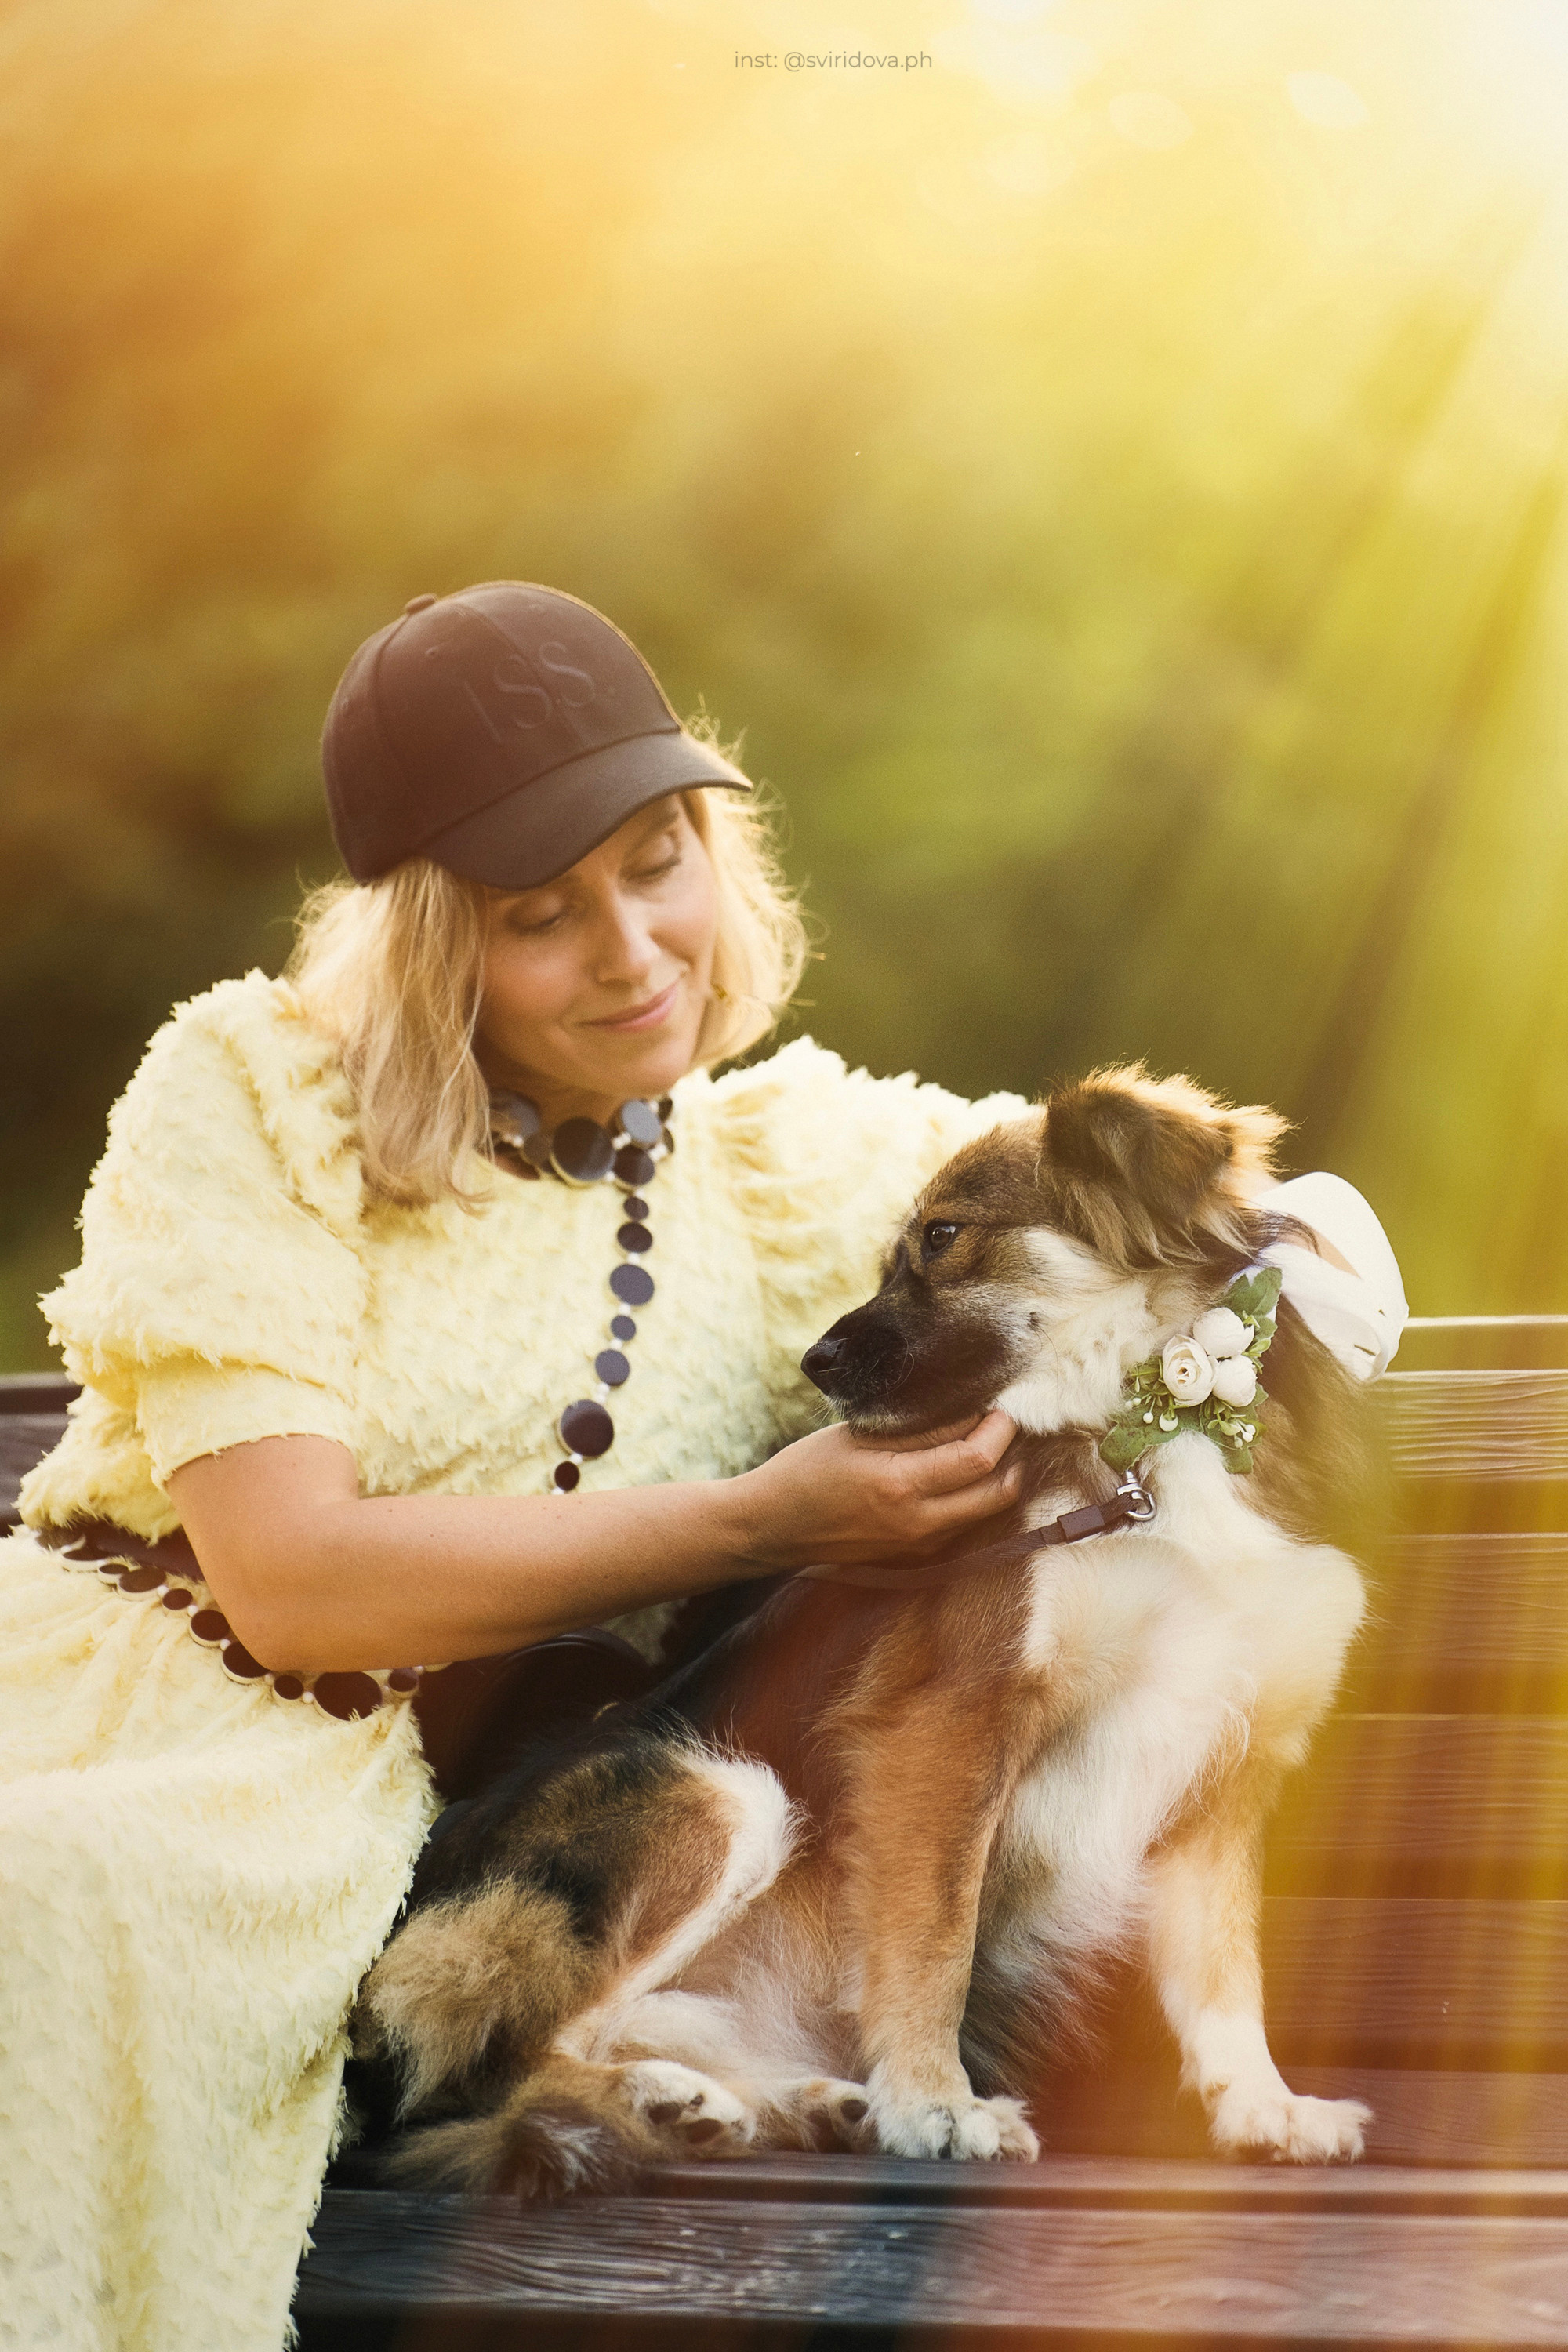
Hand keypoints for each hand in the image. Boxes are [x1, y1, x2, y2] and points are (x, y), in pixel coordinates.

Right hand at [729, 1409, 1021, 1573]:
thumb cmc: (806, 1470)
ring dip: (996, 1476)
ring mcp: (918, 1545)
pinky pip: (962, 1524)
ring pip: (986, 1511)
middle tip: (1003, 1422)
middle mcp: (917, 1523)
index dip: (1000, 1427)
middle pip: (999, 1492)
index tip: (1002, 1403)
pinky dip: (973, 1495)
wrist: (771, 1528)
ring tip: (983, 1439)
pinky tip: (957, 1469)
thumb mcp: (859, 1436)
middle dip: (1012, 1454)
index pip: (978, 1459)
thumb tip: (972, 1411)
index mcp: (900, 1486)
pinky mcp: (914, 1555)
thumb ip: (920, 1429)